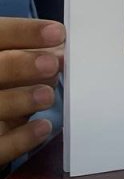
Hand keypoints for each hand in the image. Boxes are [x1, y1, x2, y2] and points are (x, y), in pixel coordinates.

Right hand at [0, 18, 63, 168]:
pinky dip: (22, 138)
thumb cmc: (6, 86)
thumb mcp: (14, 67)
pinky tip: (43, 127)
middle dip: (21, 65)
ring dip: (22, 99)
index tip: (58, 32)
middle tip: (52, 64)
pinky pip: (0, 146)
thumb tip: (63, 53)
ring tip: (48, 95)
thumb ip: (32, 56)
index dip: (24, 32)